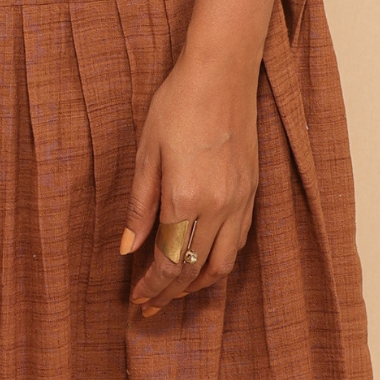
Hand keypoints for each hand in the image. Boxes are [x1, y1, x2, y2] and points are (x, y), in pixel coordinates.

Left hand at [119, 44, 259, 314]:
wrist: (222, 73)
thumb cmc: (177, 105)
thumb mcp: (146, 154)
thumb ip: (139, 206)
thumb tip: (127, 249)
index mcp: (186, 198)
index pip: (171, 263)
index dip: (153, 287)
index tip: (138, 299)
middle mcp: (219, 206)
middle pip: (198, 270)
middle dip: (173, 294)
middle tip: (152, 306)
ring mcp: (241, 199)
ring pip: (226, 261)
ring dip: (201, 283)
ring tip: (178, 291)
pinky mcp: (252, 189)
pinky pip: (240, 239)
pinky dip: (221, 259)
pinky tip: (205, 258)